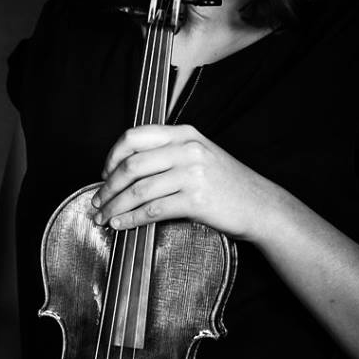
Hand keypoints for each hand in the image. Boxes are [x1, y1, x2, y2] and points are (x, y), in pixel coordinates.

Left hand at [92, 123, 273, 238]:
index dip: (112, 156)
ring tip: (103, 217)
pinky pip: (153, 210)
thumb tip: (124, 171)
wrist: (260, 205)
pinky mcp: (196, 200)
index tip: (103, 174)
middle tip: (97, 201)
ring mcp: (192, 174)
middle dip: (107, 187)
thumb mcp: (199, 155)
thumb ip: (167, 155)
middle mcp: (187, 149)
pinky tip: (121, 224)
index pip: (134, 137)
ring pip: (138, 190)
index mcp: (184, 134)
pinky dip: (131, 219)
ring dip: (115, 206)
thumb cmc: (226, 184)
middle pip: (131, 165)